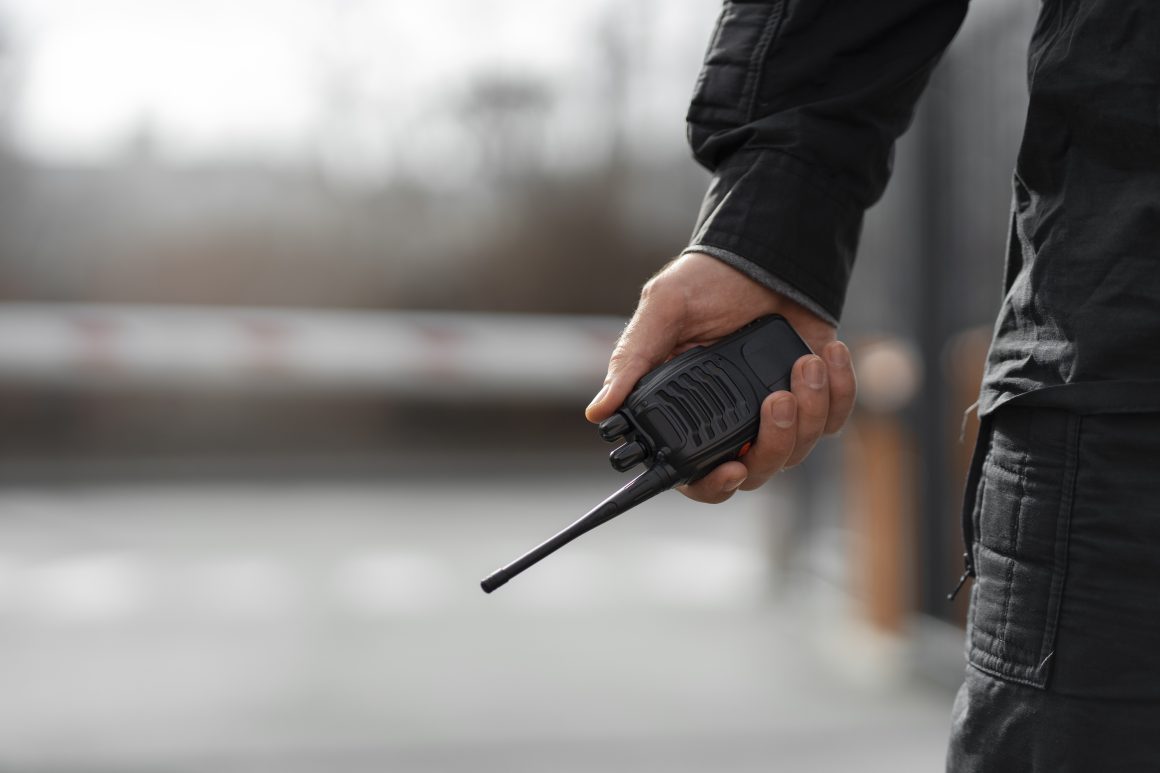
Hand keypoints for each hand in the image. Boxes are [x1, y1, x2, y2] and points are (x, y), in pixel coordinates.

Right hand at [586, 252, 856, 502]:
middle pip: (754, 472)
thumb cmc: (708, 281)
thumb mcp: (663, 310)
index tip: (731, 468)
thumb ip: (634, 360)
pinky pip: (834, 419)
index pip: (694, 473)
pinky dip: (838, 390)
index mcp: (687, 411)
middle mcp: (731, 421)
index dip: (711, 484)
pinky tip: (827, 355)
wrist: (765, 252)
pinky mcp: (814, 398)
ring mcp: (774, 413)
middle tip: (778, 400)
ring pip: (798, 449)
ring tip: (806, 363)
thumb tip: (598, 410)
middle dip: (774, 443)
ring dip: (809, 410)